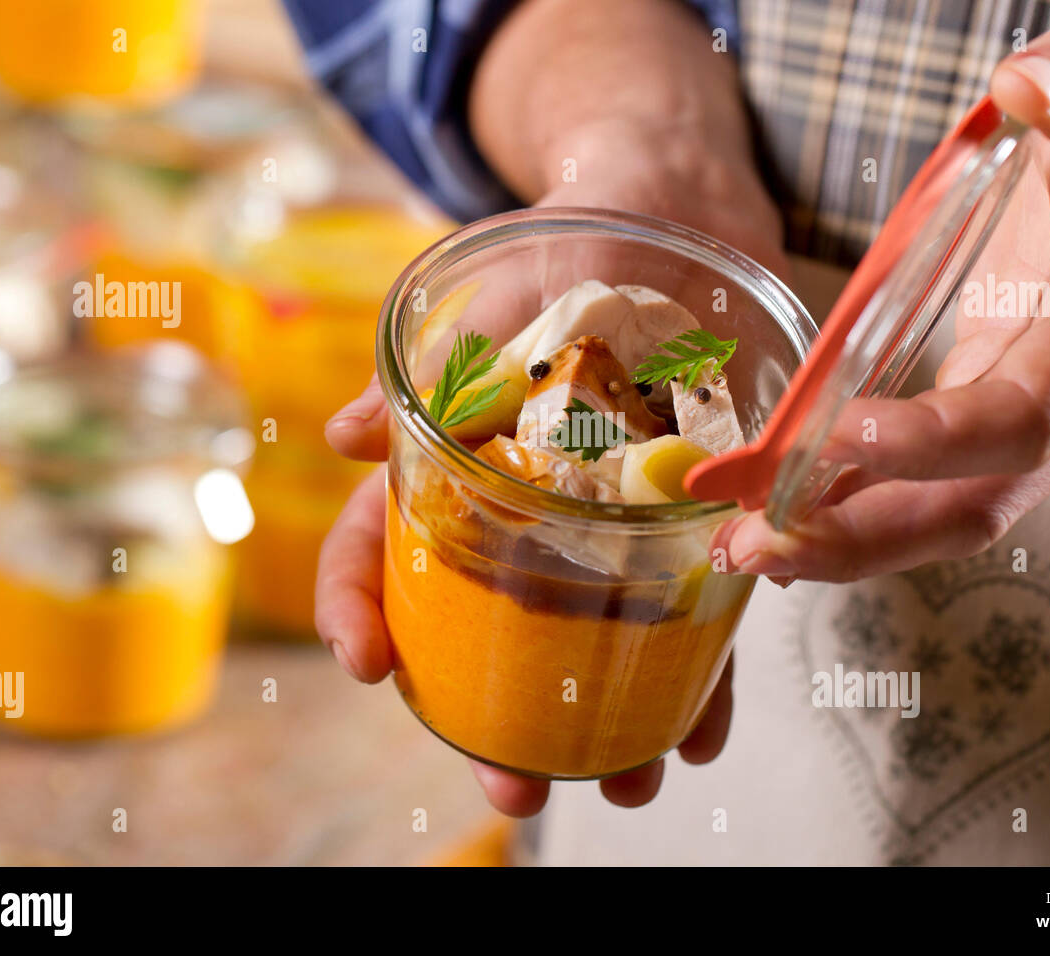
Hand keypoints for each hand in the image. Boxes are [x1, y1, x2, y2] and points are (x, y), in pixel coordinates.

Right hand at [316, 121, 779, 814]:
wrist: (671, 219)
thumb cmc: (557, 251)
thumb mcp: (480, 298)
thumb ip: (422, 373)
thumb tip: (343, 434)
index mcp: (449, 466)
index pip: (376, 550)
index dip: (357, 610)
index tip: (368, 666)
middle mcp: (519, 513)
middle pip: (489, 632)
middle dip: (497, 719)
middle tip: (513, 792)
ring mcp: (603, 525)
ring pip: (591, 643)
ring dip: (609, 725)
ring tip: (629, 784)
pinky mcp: (682, 519)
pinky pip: (688, 606)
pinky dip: (701, 668)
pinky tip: (706, 723)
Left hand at [721, 4, 1049, 581]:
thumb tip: (1026, 88)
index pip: (1029, 418)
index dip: (938, 440)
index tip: (845, 433)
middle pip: (975, 502)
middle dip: (862, 536)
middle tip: (757, 544)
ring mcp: (1042, 414)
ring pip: (946, 512)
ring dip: (843, 541)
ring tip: (747, 547)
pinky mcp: (995, 406)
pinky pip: (927, 481)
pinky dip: (853, 505)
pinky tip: (786, 514)